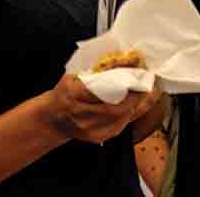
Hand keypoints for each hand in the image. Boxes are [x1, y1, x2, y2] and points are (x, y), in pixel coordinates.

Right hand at [43, 74, 161, 144]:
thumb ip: (94, 72)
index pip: (102, 89)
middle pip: (115, 107)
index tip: (136, 75)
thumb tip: (122, 62)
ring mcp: (89, 129)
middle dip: (134, 96)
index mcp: (74, 94)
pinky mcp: (96, 137)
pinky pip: (119, 126)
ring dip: (135, 105)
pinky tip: (135, 106)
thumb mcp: (73, 77)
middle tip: (146, 85)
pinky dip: (129, 115)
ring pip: (120, 118)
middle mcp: (81, 114)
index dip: (122, 83)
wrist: (54, 118)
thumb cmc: (65, 93)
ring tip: (145, 93)